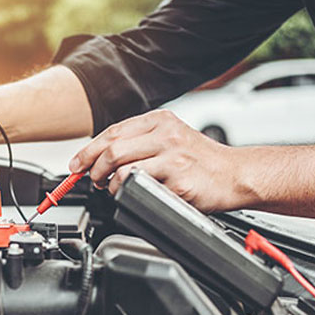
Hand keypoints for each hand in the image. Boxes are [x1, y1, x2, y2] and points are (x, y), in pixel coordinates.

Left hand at [68, 109, 247, 211]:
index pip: (113, 132)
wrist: (237, 175)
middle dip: (93, 167)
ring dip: (109, 182)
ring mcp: (172, 156)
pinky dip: (129, 193)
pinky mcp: (178, 179)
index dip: (88, 150)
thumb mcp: (172, 139)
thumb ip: (141, 143)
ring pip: (122, 168)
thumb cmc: (202, 161)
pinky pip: (141, 186)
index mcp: (161, 121)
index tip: (76, 164)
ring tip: (113, 188)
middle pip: (112, 149)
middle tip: (92, 179)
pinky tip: (133, 194)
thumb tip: (102, 157)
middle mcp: (166, 134)